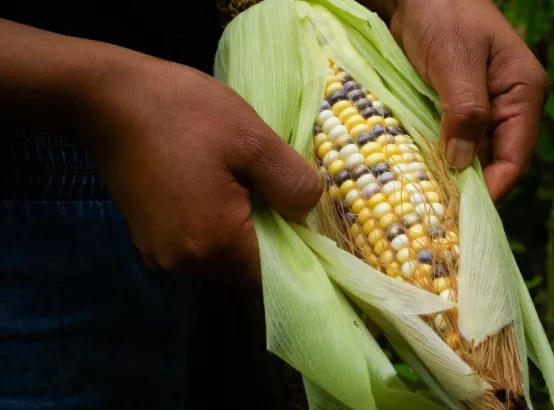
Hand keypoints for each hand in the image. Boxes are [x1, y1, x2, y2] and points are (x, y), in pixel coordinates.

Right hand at [0, 19, 322, 287]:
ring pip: (226, 259)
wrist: (108, 100)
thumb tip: (308, 213)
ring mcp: (163, 257)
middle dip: (273, 238)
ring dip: (245, 232)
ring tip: (248, 187)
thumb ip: (291, 183)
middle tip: (280, 194)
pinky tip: (220, 190)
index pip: (277, 273)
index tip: (308, 220)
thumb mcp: (252, 139)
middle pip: (250, 270)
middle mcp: (186, 264)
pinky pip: (201, 247)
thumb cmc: (184, 113)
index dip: (301, 250)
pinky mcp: (150, 243)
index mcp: (215, 243)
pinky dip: (219, 228)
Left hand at [388, 0, 549, 201]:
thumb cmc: (445, 15)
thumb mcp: (455, 61)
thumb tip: (462, 164)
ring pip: (472, 155)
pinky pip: (452, 141)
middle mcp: (509, 106)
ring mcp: (483, 108)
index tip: (462, 213)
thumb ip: (465, 111)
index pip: (515, 156)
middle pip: (495, 161)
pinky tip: (418, 174)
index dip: (493, 188)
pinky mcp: (457, 107)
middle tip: (438, 214)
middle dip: (469, 187)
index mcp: (524, 93)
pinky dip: (437, 158)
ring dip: (450, 175)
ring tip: (425, 201)